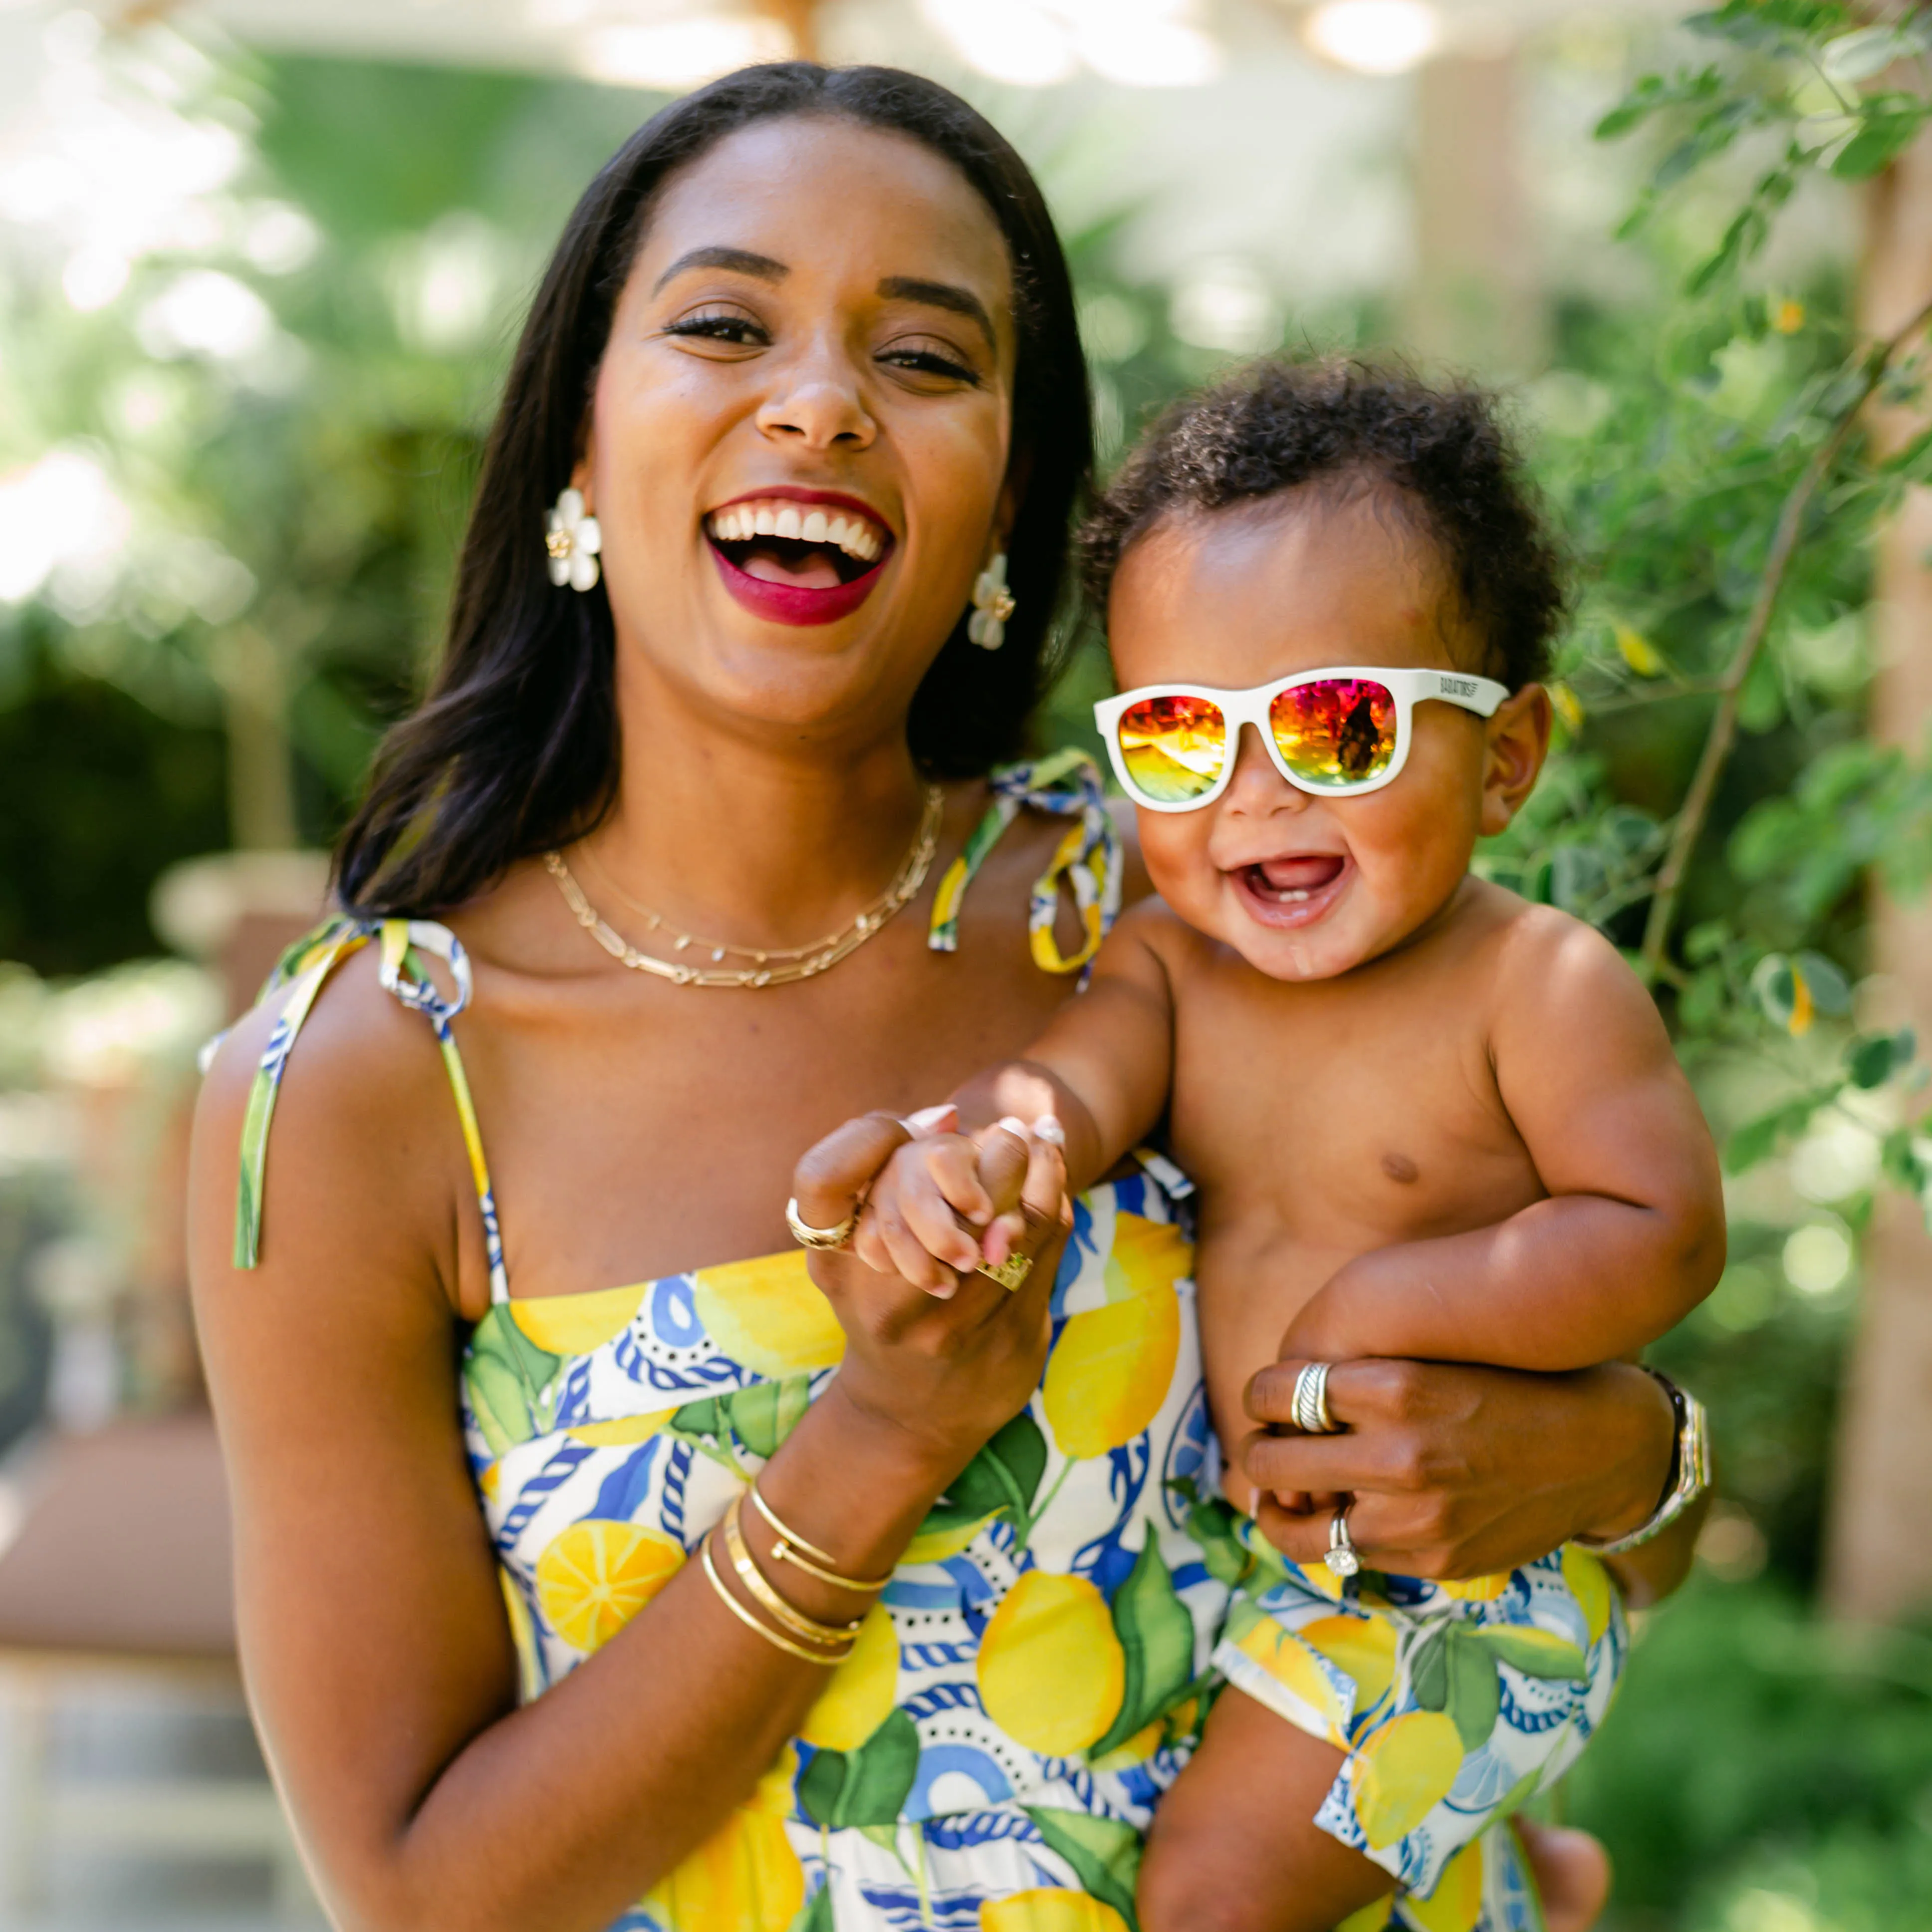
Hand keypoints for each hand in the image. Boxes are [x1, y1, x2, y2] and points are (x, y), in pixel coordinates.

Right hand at [787, 1112, 1070, 1476]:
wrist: (905, 1418)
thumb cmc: (872, 1311)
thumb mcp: (839, 1256)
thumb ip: (867, 1179)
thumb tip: (948, 1112)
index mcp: (844, 1268)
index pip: (855, 1176)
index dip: (905, 1136)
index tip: (951, 1117)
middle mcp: (896, 1302)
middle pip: (969, 1195)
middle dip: (1003, 1150)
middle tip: (1020, 1126)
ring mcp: (958, 1329)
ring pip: (1023, 1221)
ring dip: (1041, 1171)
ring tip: (1046, 1140)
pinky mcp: (1011, 1345)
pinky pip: (1047, 1254)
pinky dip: (1055, 1207)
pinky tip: (1056, 1186)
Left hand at [1238, 1356, 1675, 1580]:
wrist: (1601, 1448)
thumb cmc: (1504, 1384)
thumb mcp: (1430, 1358)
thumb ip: (1356, 1378)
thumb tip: (1274, 1405)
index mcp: (1398, 1386)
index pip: (1277, 1391)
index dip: (1261, 1395)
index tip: (1267, 1398)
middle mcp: (1404, 1453)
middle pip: (1272, 1461)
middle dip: (1257, 1452)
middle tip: (1264, 1446)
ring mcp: (1421, 1516)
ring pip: (1298, 1529)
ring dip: (1277, 1511)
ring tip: (1278, 1498)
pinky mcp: (1439, 1559)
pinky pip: (1351, 1557)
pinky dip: (1335, 1538)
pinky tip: (1341, 1517)